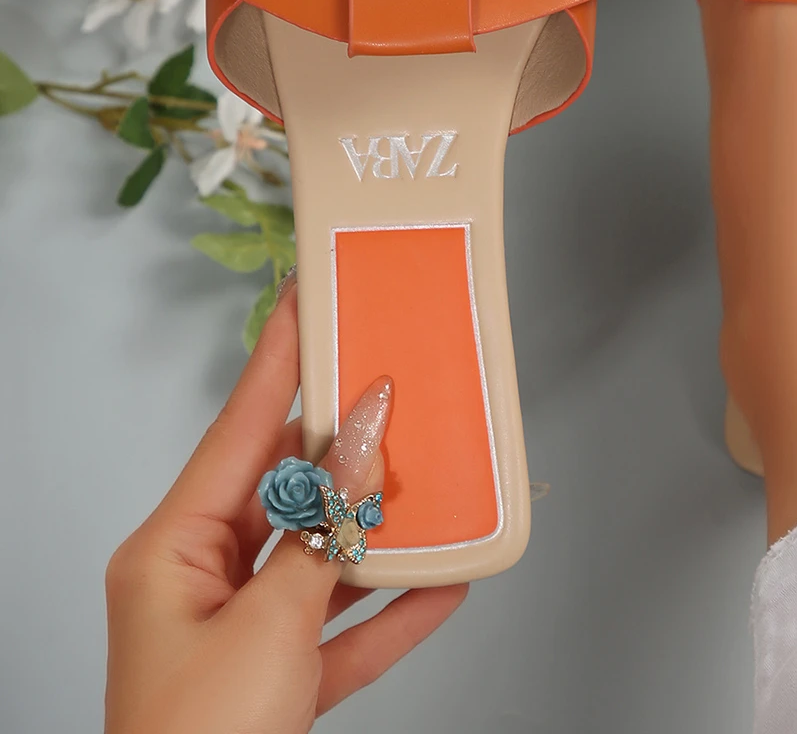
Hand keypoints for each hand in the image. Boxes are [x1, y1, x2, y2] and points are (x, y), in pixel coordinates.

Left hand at [103, 276, 466, 733]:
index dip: (278, 359)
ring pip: (322, 554)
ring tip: (433, 480)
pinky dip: (392, 606)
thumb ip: (325, 529)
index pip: (237, 428)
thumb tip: (367, 443)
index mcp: (171, 550)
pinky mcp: (279, 676)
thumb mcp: (269, 623)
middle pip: (285, 488)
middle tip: (393, 390)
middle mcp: (201, 579)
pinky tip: (446, 581)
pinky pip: (344, 624)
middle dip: (346, 449)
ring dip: (379, 529)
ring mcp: (242, 629)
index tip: (307, 298)